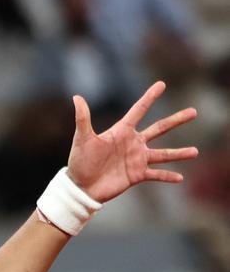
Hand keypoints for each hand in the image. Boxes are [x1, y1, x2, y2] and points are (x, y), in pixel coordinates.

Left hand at [67, 80, 197, 202]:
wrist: (81, 187)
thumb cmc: (80, 161)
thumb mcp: (83, 138)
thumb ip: (83, 118)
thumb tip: (77, 97)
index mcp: (122, 131)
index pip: (139, 110)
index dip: (149, 97)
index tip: (162, 84)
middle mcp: (133, 143)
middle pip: (159, 128)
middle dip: (176, 120)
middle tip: (194, 112)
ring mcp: (137, 159)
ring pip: (163, 154)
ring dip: (179, 153)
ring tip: (195, 151)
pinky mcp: (137, 175)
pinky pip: (156, 175)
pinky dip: (167, 176)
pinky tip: (180, 178)